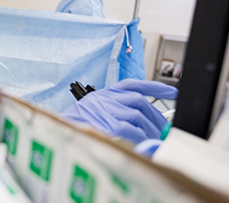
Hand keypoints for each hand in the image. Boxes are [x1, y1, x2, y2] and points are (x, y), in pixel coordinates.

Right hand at [62, 79, 177, 143]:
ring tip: (155, 140)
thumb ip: (117, 117)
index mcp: (103, 94)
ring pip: (138, 114)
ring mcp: (106, 109)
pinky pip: (131, 129)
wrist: (56, 131)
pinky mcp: (107, 123)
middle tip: (164, 130)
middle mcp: (106, 98)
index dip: (154, 87)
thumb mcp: (94, 114)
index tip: (173, 90)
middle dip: (156, 117)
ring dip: (151, 129)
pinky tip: (144, 143)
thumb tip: (142, 130)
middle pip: (139, 101)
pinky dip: (141, 137)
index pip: (133, 84)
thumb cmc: (74, 126)